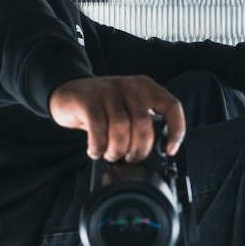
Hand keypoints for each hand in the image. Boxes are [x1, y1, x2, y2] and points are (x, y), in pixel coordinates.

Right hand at [49, 75, 185, 160]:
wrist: (68, 94)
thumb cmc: (102, 107)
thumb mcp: (127, 108)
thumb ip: (141, 123)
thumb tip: (156, 153)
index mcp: (146, 88)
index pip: (172, 106)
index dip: (176, 130)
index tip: (170, 150)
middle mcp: (129, 86)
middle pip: (143, 123)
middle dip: (139, 149)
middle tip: (130, 158)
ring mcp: (108, 91)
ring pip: (121, 127)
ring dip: (117, 149)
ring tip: (111, 155)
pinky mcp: (88, 100)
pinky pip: (98, 129)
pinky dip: (98, 146)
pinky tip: (95, 150)